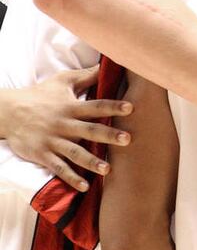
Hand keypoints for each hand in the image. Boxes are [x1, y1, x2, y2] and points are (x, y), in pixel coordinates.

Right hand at [0, 66, 132, 191]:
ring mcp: (52, 141)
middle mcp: (63, 124)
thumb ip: (85, 76)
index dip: (112, 106)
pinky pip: (58, 168)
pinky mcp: (42, 154)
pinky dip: (71, 178)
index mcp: (70, 107)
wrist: (8, 112)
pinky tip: (85, 186)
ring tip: (108, 169)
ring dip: (91, 161)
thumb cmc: (40, 95)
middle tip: (128, 139)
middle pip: (89, 130)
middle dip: (108, 135)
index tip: (131, 108)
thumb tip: (107, 63)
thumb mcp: (61, 81)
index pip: (95, 106)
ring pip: (74, 152)